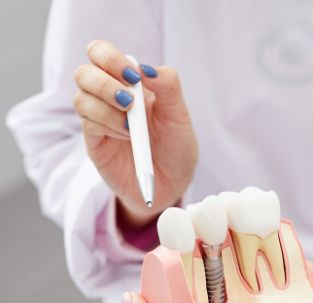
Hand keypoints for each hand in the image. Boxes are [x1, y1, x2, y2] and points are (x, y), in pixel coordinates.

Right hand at [73, 40, 197, 226]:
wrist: (171, 186)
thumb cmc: (176, 149)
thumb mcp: (180, 117)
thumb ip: (168, 87)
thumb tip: (145, 68)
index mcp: (129, 83)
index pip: (102, 53)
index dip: (111, 58)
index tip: (134, 77)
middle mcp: (108, 97)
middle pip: (84, 72)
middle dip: (104, 82)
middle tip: (129, 100)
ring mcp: (99, 119)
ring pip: (81, 98)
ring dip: (107, 108)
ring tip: (132, 125)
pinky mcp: (94, 141)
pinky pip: (87, 124)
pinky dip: (108, 125)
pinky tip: (127, 136)